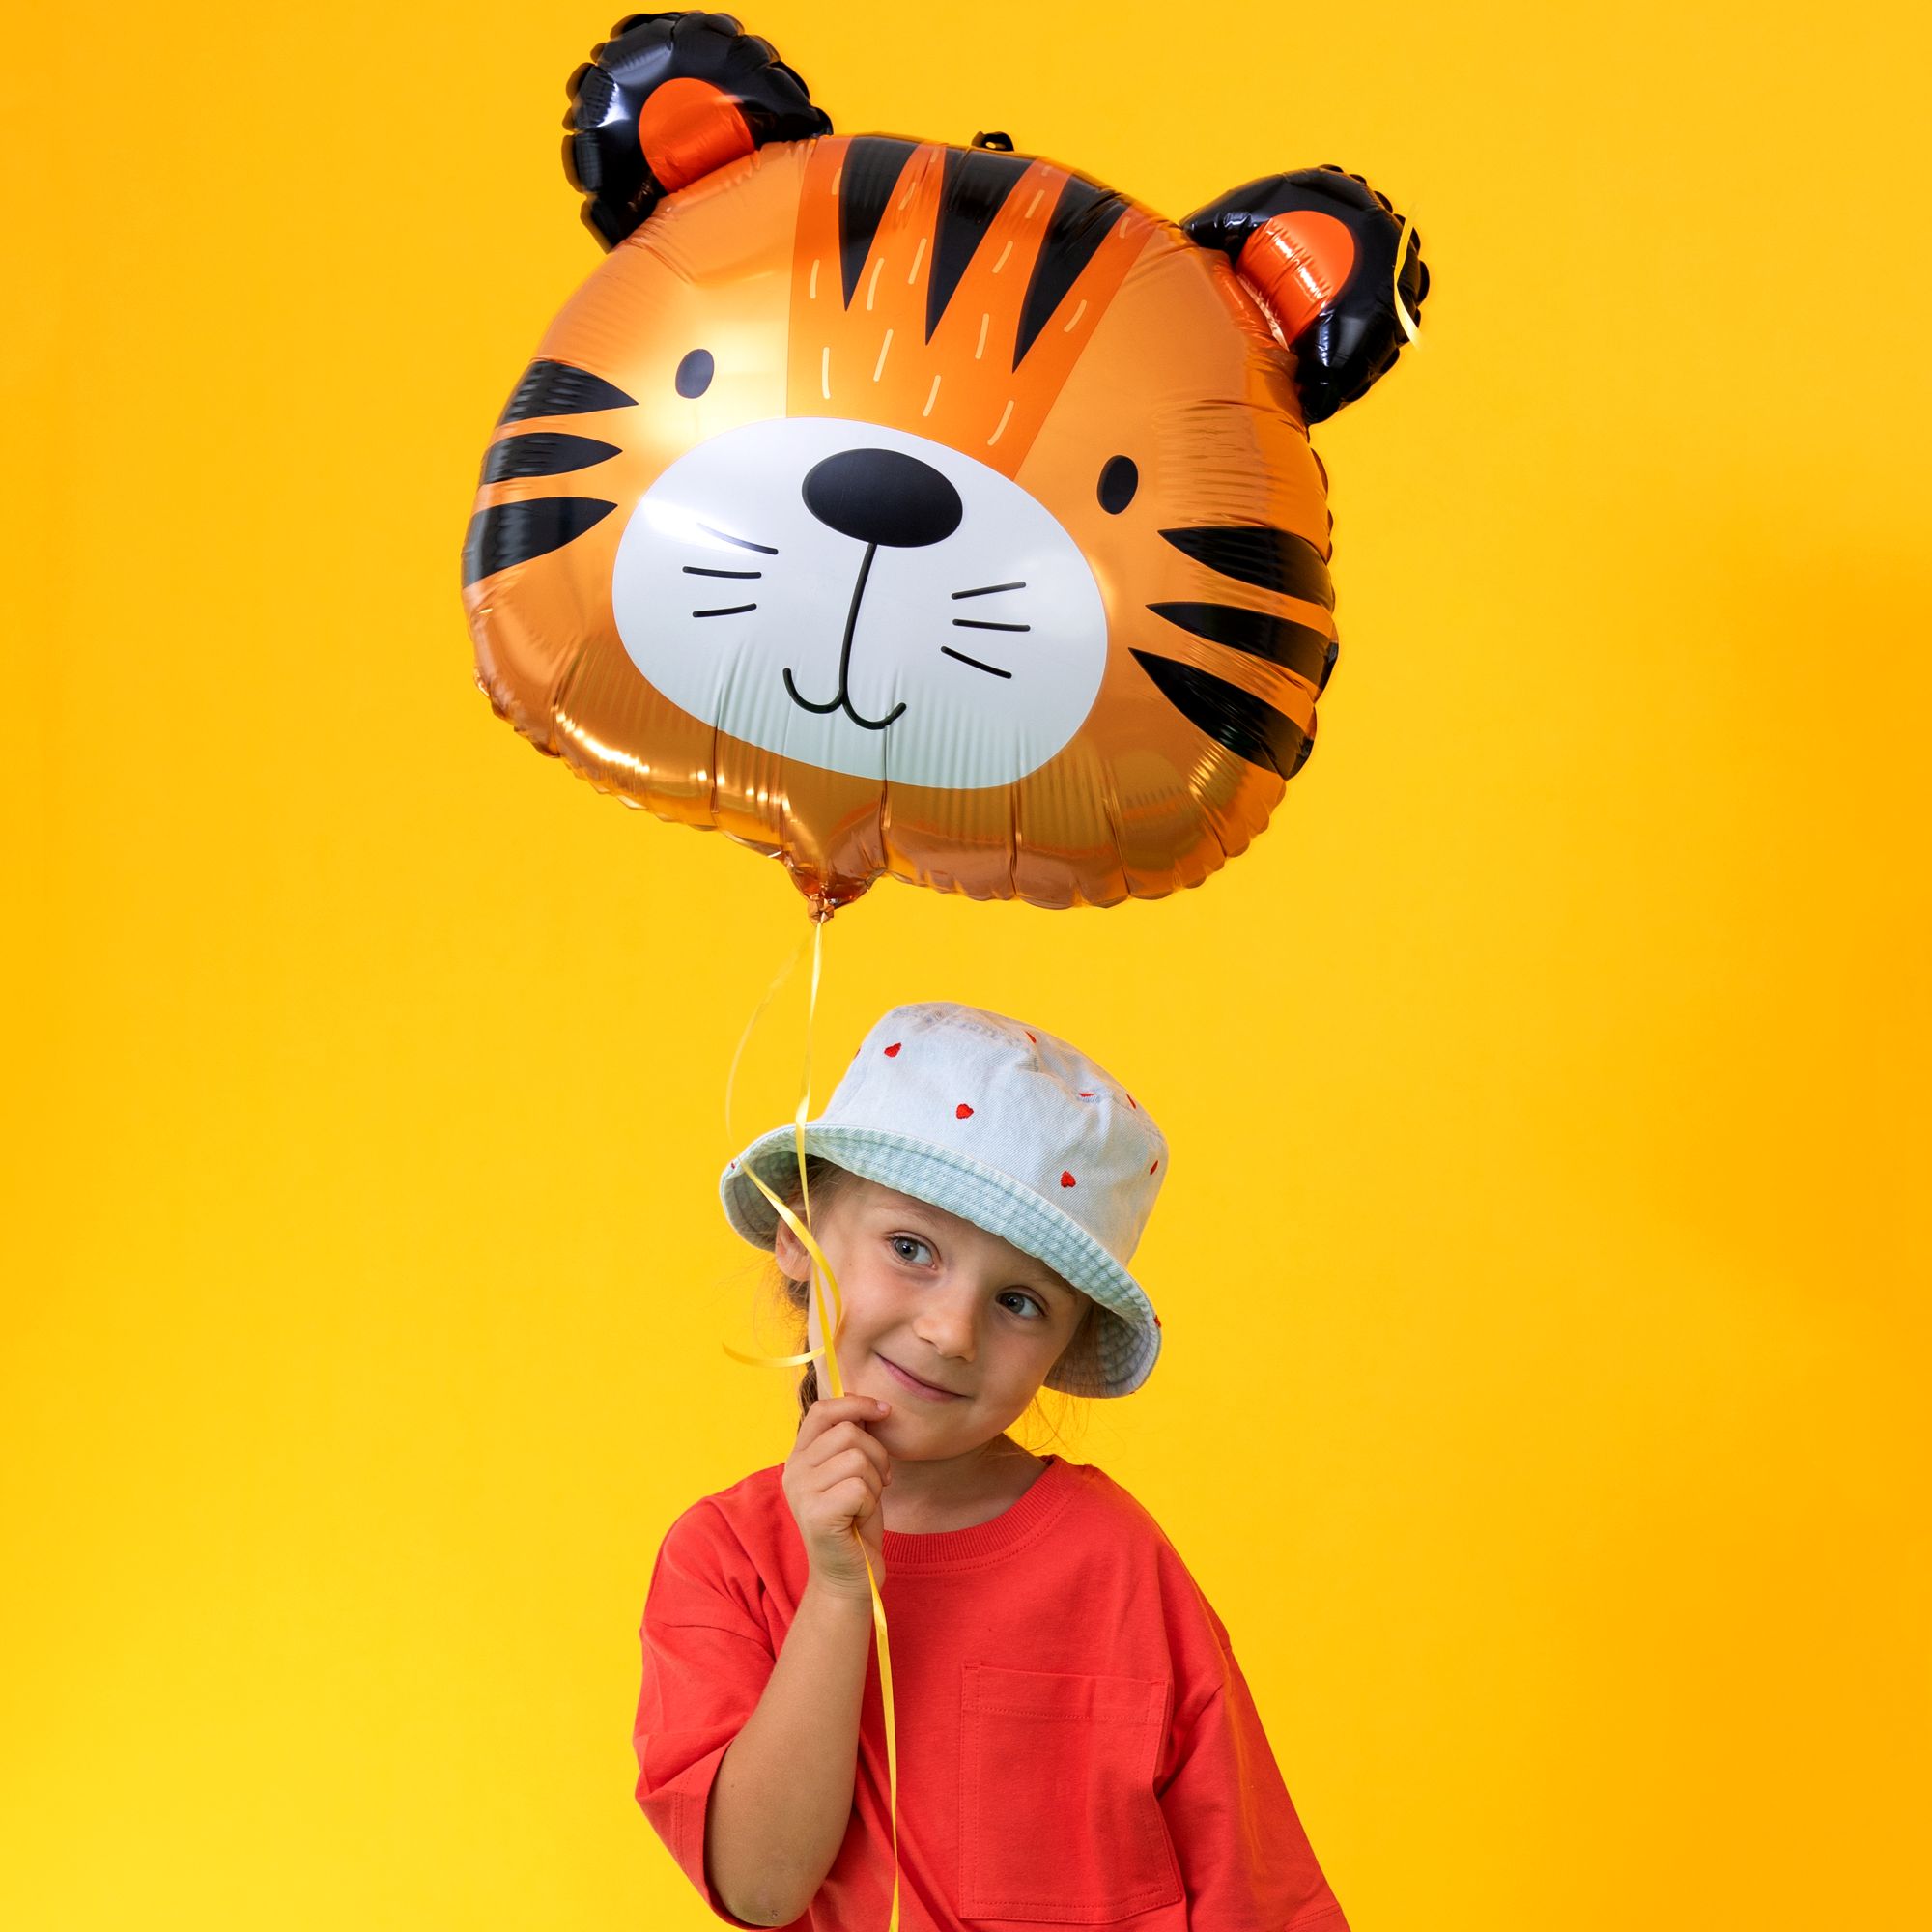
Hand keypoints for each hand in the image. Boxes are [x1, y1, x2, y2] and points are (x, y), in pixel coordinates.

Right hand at [784, 1394, 892, 1600]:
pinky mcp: (816, 1515)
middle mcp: (794, 1471)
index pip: (822, 1410)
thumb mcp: (851, 1473)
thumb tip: (871, 1405)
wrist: (849, 1576)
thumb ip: (851, 1441)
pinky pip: (859, 1488)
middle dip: (877, 1454)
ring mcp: (801, 1493)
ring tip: (864, 1504)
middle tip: (878, 1482)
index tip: (884, 1411)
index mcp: (799, 1457)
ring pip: (857, 1459)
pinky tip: (858, 1520)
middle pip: (848, 1432)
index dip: (856, 1404)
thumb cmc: (855, 1522)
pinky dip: (870, 1503)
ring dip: (874, 1482)